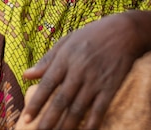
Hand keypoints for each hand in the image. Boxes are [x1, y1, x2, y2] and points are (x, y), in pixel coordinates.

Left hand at [19, 12, 146, 129]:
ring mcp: (95, 79)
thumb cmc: (93, 34)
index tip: (26, 119)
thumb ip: (47, 59)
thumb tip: (27, 75)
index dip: (36, 103)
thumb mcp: (68, 40)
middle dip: (48, 121)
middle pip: (61, 101)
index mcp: (66, 57)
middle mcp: (79, 70)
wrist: (124, 31)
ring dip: (66, 126)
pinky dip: (92, 123)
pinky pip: (99, 109)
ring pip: (78, 108)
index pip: (47, 84)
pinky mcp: (110, 86)